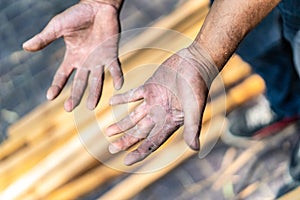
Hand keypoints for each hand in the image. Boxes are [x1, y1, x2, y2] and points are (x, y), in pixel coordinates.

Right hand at [23, 0, 122, 111]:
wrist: (98, 6)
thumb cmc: (78, 15)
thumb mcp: (58, 27)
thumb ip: (45, 38)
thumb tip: (25, 47)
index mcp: (72, 57)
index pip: (62, 75)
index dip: (56, 86)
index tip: (50, 97)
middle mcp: (86, 62)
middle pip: (79, 82)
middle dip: (75, 95)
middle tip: (70, 108)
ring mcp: (99, 60)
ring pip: (97, 80)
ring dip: (94, 93)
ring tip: (91, 106)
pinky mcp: (111, 54)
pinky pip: (115, 68)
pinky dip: (117, 76)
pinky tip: (118, 86)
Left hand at [106, 46, 217, 164]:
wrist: (196, 62)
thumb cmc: (197, 85)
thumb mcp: (194, 107)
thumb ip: (192, 127)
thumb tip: (195, 149)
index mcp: (170, 122)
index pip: (153, 141)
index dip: (140, 152)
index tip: (125, 161)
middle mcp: (161, 114)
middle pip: (141, 132)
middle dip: (126, 140)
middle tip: (111, 148)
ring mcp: (154, 101)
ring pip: (135, 116)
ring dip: (122, 124)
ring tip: (108, 131)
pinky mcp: (150, 87)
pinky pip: (134, 95)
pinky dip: (123, 98)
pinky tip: (111, 102)